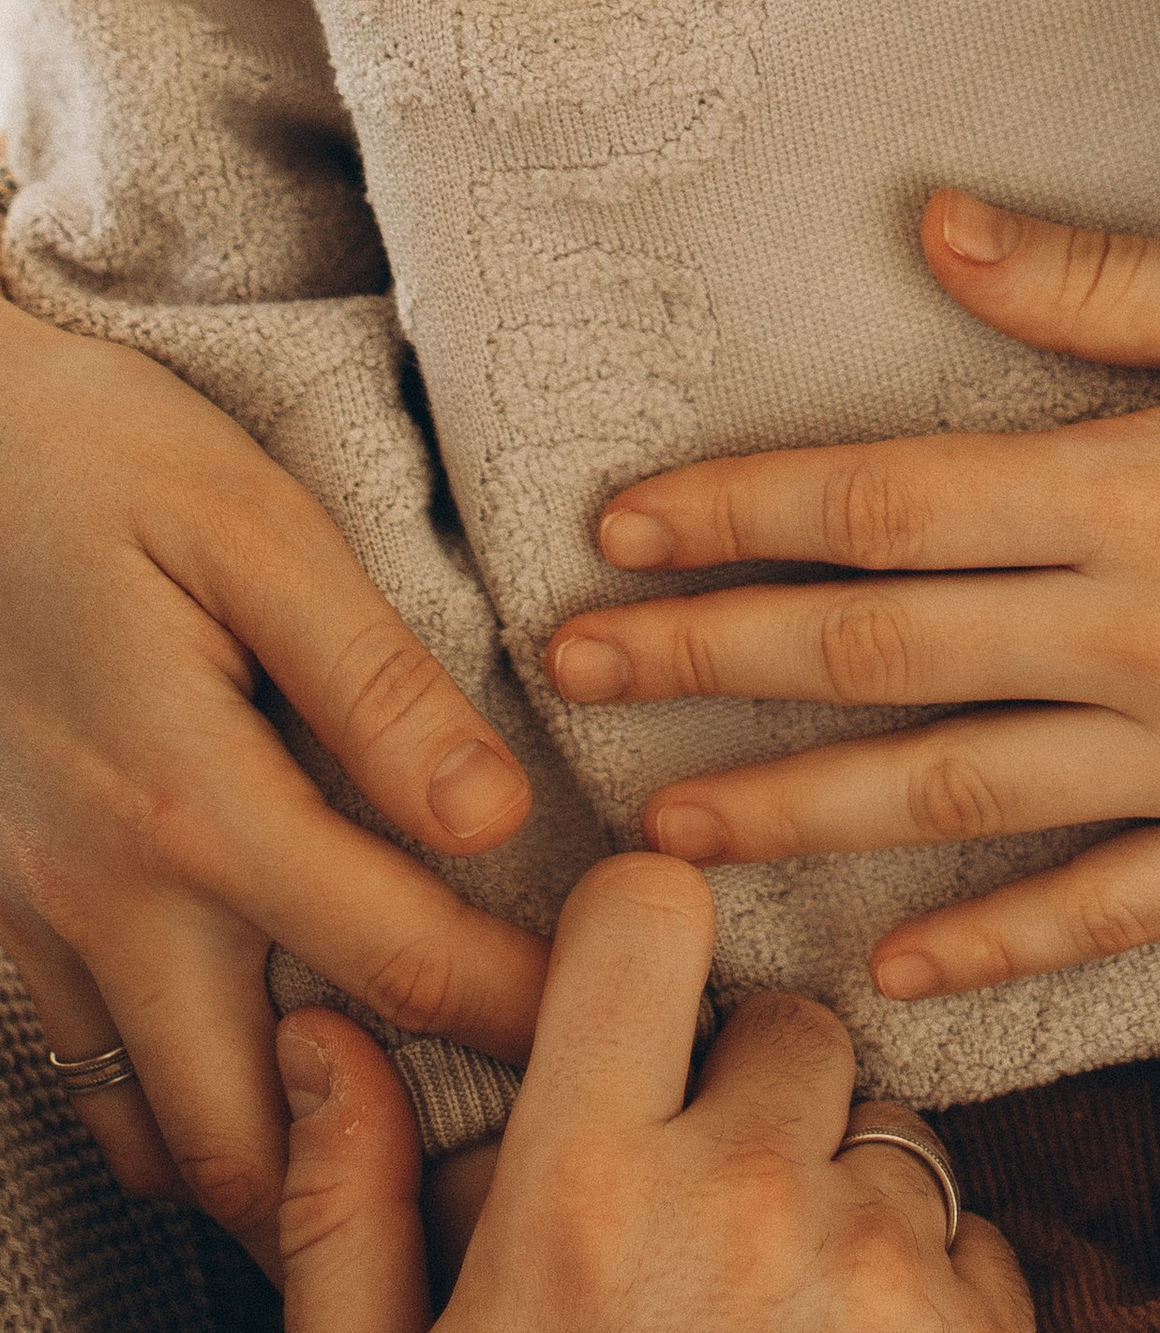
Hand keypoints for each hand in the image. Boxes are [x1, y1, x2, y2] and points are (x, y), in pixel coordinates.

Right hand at [0, 293, 546, 1269]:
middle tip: (505, 1144)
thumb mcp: (260, 533)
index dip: (526, 1010)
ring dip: (271, 1162)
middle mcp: (105, 894)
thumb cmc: (110, 460)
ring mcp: (44, 919)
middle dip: (379, 1174)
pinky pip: (94, 1074)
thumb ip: (378, 687)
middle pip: (251, 1127)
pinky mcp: (12, 915)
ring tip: (401, 1139)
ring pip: (154, 1131)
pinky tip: (264, 1075)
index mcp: (190, 798)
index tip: (622, 1026)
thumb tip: (494, 817)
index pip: (394, 959)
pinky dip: (180, 1112)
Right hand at [273, 854, 1033, 1332]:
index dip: (635, 946)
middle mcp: (748, 1203)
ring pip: (891, 1145)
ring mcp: (878, 1281)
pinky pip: (976, 1252)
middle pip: (792, 1031)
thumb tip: (327, 1038)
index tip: (624, 1009)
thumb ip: (351, 1209)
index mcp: (584, 1192)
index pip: (648, 919)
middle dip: (751, 1100)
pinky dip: (926, 1302)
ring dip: (842, 1212)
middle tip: (689, 1230)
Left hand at [548, 195, 1159, 999]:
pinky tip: (894, 970)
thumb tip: (936, 226)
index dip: (741, 512)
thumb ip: (1110, 284)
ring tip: (661, 828)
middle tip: (566, 677)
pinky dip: (994, 949)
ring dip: (795, 812)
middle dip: (710, 662)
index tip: (617, 523)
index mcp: (1157, 482)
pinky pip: (1109, 913)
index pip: (893, 501)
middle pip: (885, 656)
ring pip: (960, 799)